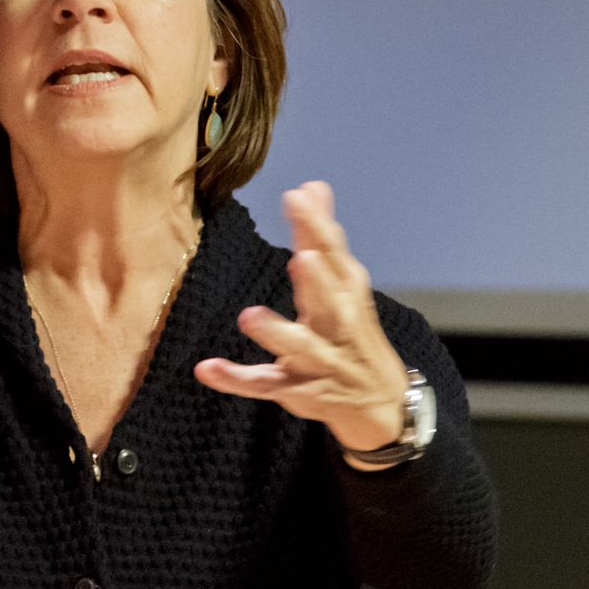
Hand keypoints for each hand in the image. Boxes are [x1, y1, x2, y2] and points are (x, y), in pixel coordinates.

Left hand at [194, 181, 411, 457]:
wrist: (381, 402)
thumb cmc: (354, 332)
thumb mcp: (345, 285)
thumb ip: (323, 237)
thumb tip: (313, 186)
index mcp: (347, 295)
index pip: (336, 256)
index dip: (318, 228)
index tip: (299, 196)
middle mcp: (338, 326)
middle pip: (327, 299)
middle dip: (316, 279)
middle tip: (302, 256)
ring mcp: (319, 361)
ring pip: (299, 346)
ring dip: (277, 332)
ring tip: (250, 315)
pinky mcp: (298, 390)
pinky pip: (265, 384)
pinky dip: (236, 379)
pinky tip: (207, 368)